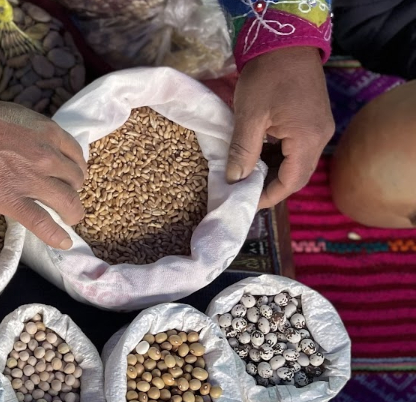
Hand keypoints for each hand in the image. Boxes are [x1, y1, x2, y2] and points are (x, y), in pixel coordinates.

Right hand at [0, 94, 86, 249]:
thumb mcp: (18, 116)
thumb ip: (32, 133)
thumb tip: (31, 146)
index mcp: (49, 132)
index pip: (75, 154)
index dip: (76, 167)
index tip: (70, 174)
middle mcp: (48, 157)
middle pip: (75, 180)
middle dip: (74, 190)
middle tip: (68, 197)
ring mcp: (33, 181)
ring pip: (68, 202)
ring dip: (72, 212)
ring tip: (70, 219)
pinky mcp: (15, 202)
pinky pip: (42, 223)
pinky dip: (56, 235)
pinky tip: (64, 243)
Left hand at [228, 47, 333, 207]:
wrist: (285, 43)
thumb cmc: (266, 77)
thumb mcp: (249, 116)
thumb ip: (243, 151)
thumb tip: (235, 180)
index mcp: (307, 139)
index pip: (291, 182)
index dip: (269, 197)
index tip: (245, 204)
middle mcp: (320, 137)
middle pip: (297, 175)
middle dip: (270, 187)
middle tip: (242, 194)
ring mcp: (319, 128)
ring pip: (297, 163)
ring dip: (272, 172)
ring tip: (245, 178)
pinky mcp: (313, 121)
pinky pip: (297, 149)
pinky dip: (277, 158)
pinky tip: (256, 158)